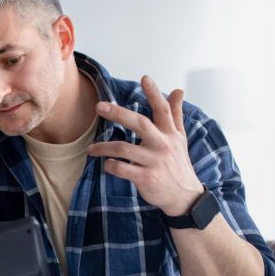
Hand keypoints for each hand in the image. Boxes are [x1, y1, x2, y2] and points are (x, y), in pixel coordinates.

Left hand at [87, 75, 203, 215]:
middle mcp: (163, 145)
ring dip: (103, 147)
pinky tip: (106, 164)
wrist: (184, 197)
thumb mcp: (179, 138)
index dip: (154, 93)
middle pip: (140, 123)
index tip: (144, 78)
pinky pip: (122, 168)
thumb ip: (175, 114)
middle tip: (99, 106)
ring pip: (123, 148)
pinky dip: (110, 165)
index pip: (162, 109)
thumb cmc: (178, 163)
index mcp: (170, 134)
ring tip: (91, 149)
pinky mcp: (146, 178)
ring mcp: (154, 162)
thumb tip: (178, 90)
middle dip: (118, 113)